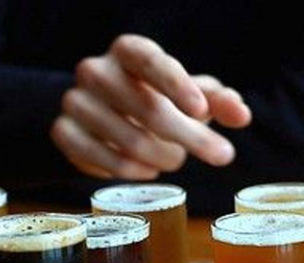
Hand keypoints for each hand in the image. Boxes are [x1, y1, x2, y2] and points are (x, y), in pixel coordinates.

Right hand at [51, 34, 251, 179]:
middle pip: (145, 108)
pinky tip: (147, 169)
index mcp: (126, 50)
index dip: (175, 84)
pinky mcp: (63, 132)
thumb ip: (217, 100)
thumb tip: (241, 115)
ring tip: (174, 159)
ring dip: (162, 157)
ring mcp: (74, 102)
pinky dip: (131, 171)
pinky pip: (102, 161)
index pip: (149, 60)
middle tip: (221, 155)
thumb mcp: (189, 94)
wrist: (99, 114)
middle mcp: (94, 70)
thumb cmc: (153, 99)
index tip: (201, 111)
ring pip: (127, 140)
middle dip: (189, 137)